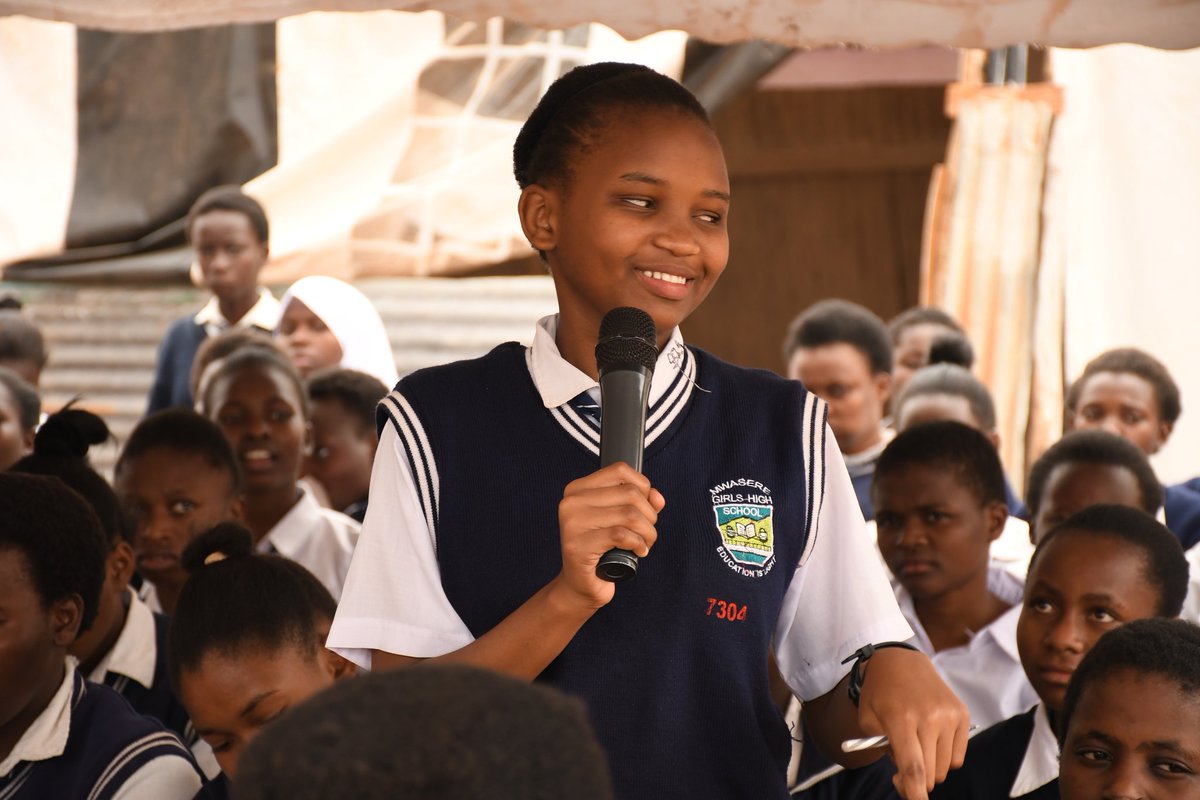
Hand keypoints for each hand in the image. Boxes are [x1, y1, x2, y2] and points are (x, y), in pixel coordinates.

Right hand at [554, 462, 664, 608]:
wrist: (581, 585)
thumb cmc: (602, 550)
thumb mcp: (621, 520)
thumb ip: (640, 503)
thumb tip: (657, 497)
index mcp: (577, 489)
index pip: (620, 470)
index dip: (643, 488)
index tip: (645, 508)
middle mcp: (571, 502)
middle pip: (630, 493)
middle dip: (649, 515)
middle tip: (647, 533)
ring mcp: (572, 523)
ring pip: (629, 514)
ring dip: (648, 532)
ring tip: (645, 544)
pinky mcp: (578, 545)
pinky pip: (622, 535)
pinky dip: (638, 544)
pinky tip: (638, 551)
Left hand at [855, 647, 969, 799]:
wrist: (900, 659)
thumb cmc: (879, 693)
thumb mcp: (868, 721)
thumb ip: (884, 753)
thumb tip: (907, 782)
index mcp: (901, 718)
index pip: (912, 766)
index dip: (914, 792)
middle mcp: (929, 717)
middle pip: (929, 773)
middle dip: (915, 780)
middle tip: (899, 771)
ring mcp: (949, 715)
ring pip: (945, 768)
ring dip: (930, 768)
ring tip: (915, 748)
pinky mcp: (962, 714)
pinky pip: (958, 757)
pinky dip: (944, 758)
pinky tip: (930, 739)